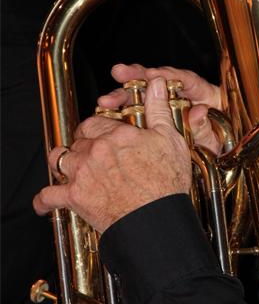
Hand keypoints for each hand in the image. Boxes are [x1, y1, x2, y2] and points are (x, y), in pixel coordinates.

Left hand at [33, 78, 191, 232]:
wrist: (155, 220)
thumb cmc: (166, 185)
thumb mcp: (170, 140)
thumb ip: (158, 110)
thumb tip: (155, 83)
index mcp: (117, 134)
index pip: (95, 121)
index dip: (98, 128)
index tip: (102, 134)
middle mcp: (95, 150)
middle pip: (78, 139)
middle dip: (83, 145)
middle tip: (92, 152)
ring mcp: (82, 173)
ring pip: (59, 159)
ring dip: (64, 163)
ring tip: (72, 168)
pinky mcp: (74, 197)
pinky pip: (48, 196)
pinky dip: (44, 200)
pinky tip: (44, 203)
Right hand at [98, 64, 221, 154]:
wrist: (212, 161)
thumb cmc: (216, 144)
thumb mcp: (214, 138)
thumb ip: (205, 126)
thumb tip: (199, 113)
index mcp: (201, 94)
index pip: (184, 79)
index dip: (168, 75)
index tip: (153, 74)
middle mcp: (178, 96)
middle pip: (155, 80)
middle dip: (135, 76)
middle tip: (119, 72)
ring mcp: (162, 107)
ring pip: (140, 96)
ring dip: (121, 96)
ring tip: (105, 101)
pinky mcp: (149, 120)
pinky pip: (133, 114)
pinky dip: (119, 114)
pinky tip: (104, 115)